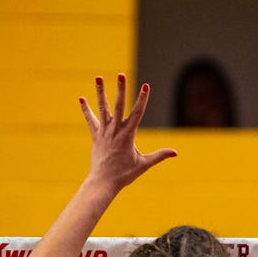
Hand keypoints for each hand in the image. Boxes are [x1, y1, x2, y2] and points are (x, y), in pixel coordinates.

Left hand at [79, 74, 177, 190]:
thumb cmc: (125, 174)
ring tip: (99, 77)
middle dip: (121, 89)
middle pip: (118, 105)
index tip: (146, 86)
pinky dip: (86, 109)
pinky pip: (90, 120)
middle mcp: (115, 130)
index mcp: (128, 135)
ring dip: (100, 92)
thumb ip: (159, 156)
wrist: (103, 182)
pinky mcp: (96, 136)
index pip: (137, 113)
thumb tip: (175, 152)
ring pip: (102, 108)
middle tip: (121, 74)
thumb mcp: (144, 164)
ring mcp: (103, 132)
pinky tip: (81, 98)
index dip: (142, 99)